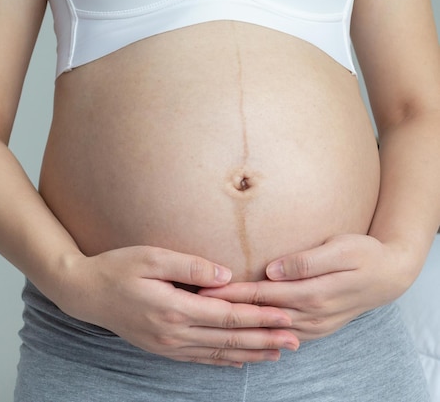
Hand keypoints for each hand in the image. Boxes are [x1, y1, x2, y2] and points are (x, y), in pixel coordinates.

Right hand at [56, 246, 299, 365]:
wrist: (85, 293)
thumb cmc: (117, 269)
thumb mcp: (152, 257)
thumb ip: (191, 266)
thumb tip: (227, 277)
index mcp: (174, 309)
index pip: (228, 316)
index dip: (260, 317)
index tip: (287, 316)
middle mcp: (174, 333)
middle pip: (229, 339)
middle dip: (265, 339)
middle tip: (296, 340)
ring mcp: (167, 344)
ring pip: (218, 353)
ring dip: (250, 353)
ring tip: (278, 353)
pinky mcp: (162, 347)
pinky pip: (199, 359)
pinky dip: (224, 360)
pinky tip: (240, 360)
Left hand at [199, 234, 414, 341]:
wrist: (389, 276)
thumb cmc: (363, 254)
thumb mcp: (340, 249)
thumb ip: (305, 262)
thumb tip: (273, 270)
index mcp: (312, 294)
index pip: (261, 295)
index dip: (231, 294)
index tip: (204, 292)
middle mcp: (311, 316)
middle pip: (259, 314)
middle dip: (226, 311)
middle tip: (194, 306)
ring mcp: (314, 327)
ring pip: (267, 328)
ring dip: (239, 325)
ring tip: (210, 320)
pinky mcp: (316, 329)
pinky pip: (281, 335)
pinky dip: (260, 334)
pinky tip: (243, 334)